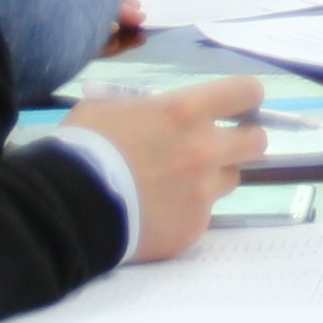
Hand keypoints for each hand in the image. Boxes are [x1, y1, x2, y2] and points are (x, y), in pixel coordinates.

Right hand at [80, 77, 267, 259]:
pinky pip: (201, 215)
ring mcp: (203, 194)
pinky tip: (155, 214)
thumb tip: (156, 112)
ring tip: (173, 185)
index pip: (247, 93)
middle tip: (215, 147)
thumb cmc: (82, 149)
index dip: (245, 98)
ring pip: (229, 180)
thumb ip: (144, 106)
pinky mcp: (193, 229)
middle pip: (256, 142)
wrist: (66, 209)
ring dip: (210, 179)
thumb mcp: (108, 107)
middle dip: (241, 141)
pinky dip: (184, 212)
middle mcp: (206, 151)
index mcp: (187, 112)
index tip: (237, 107)